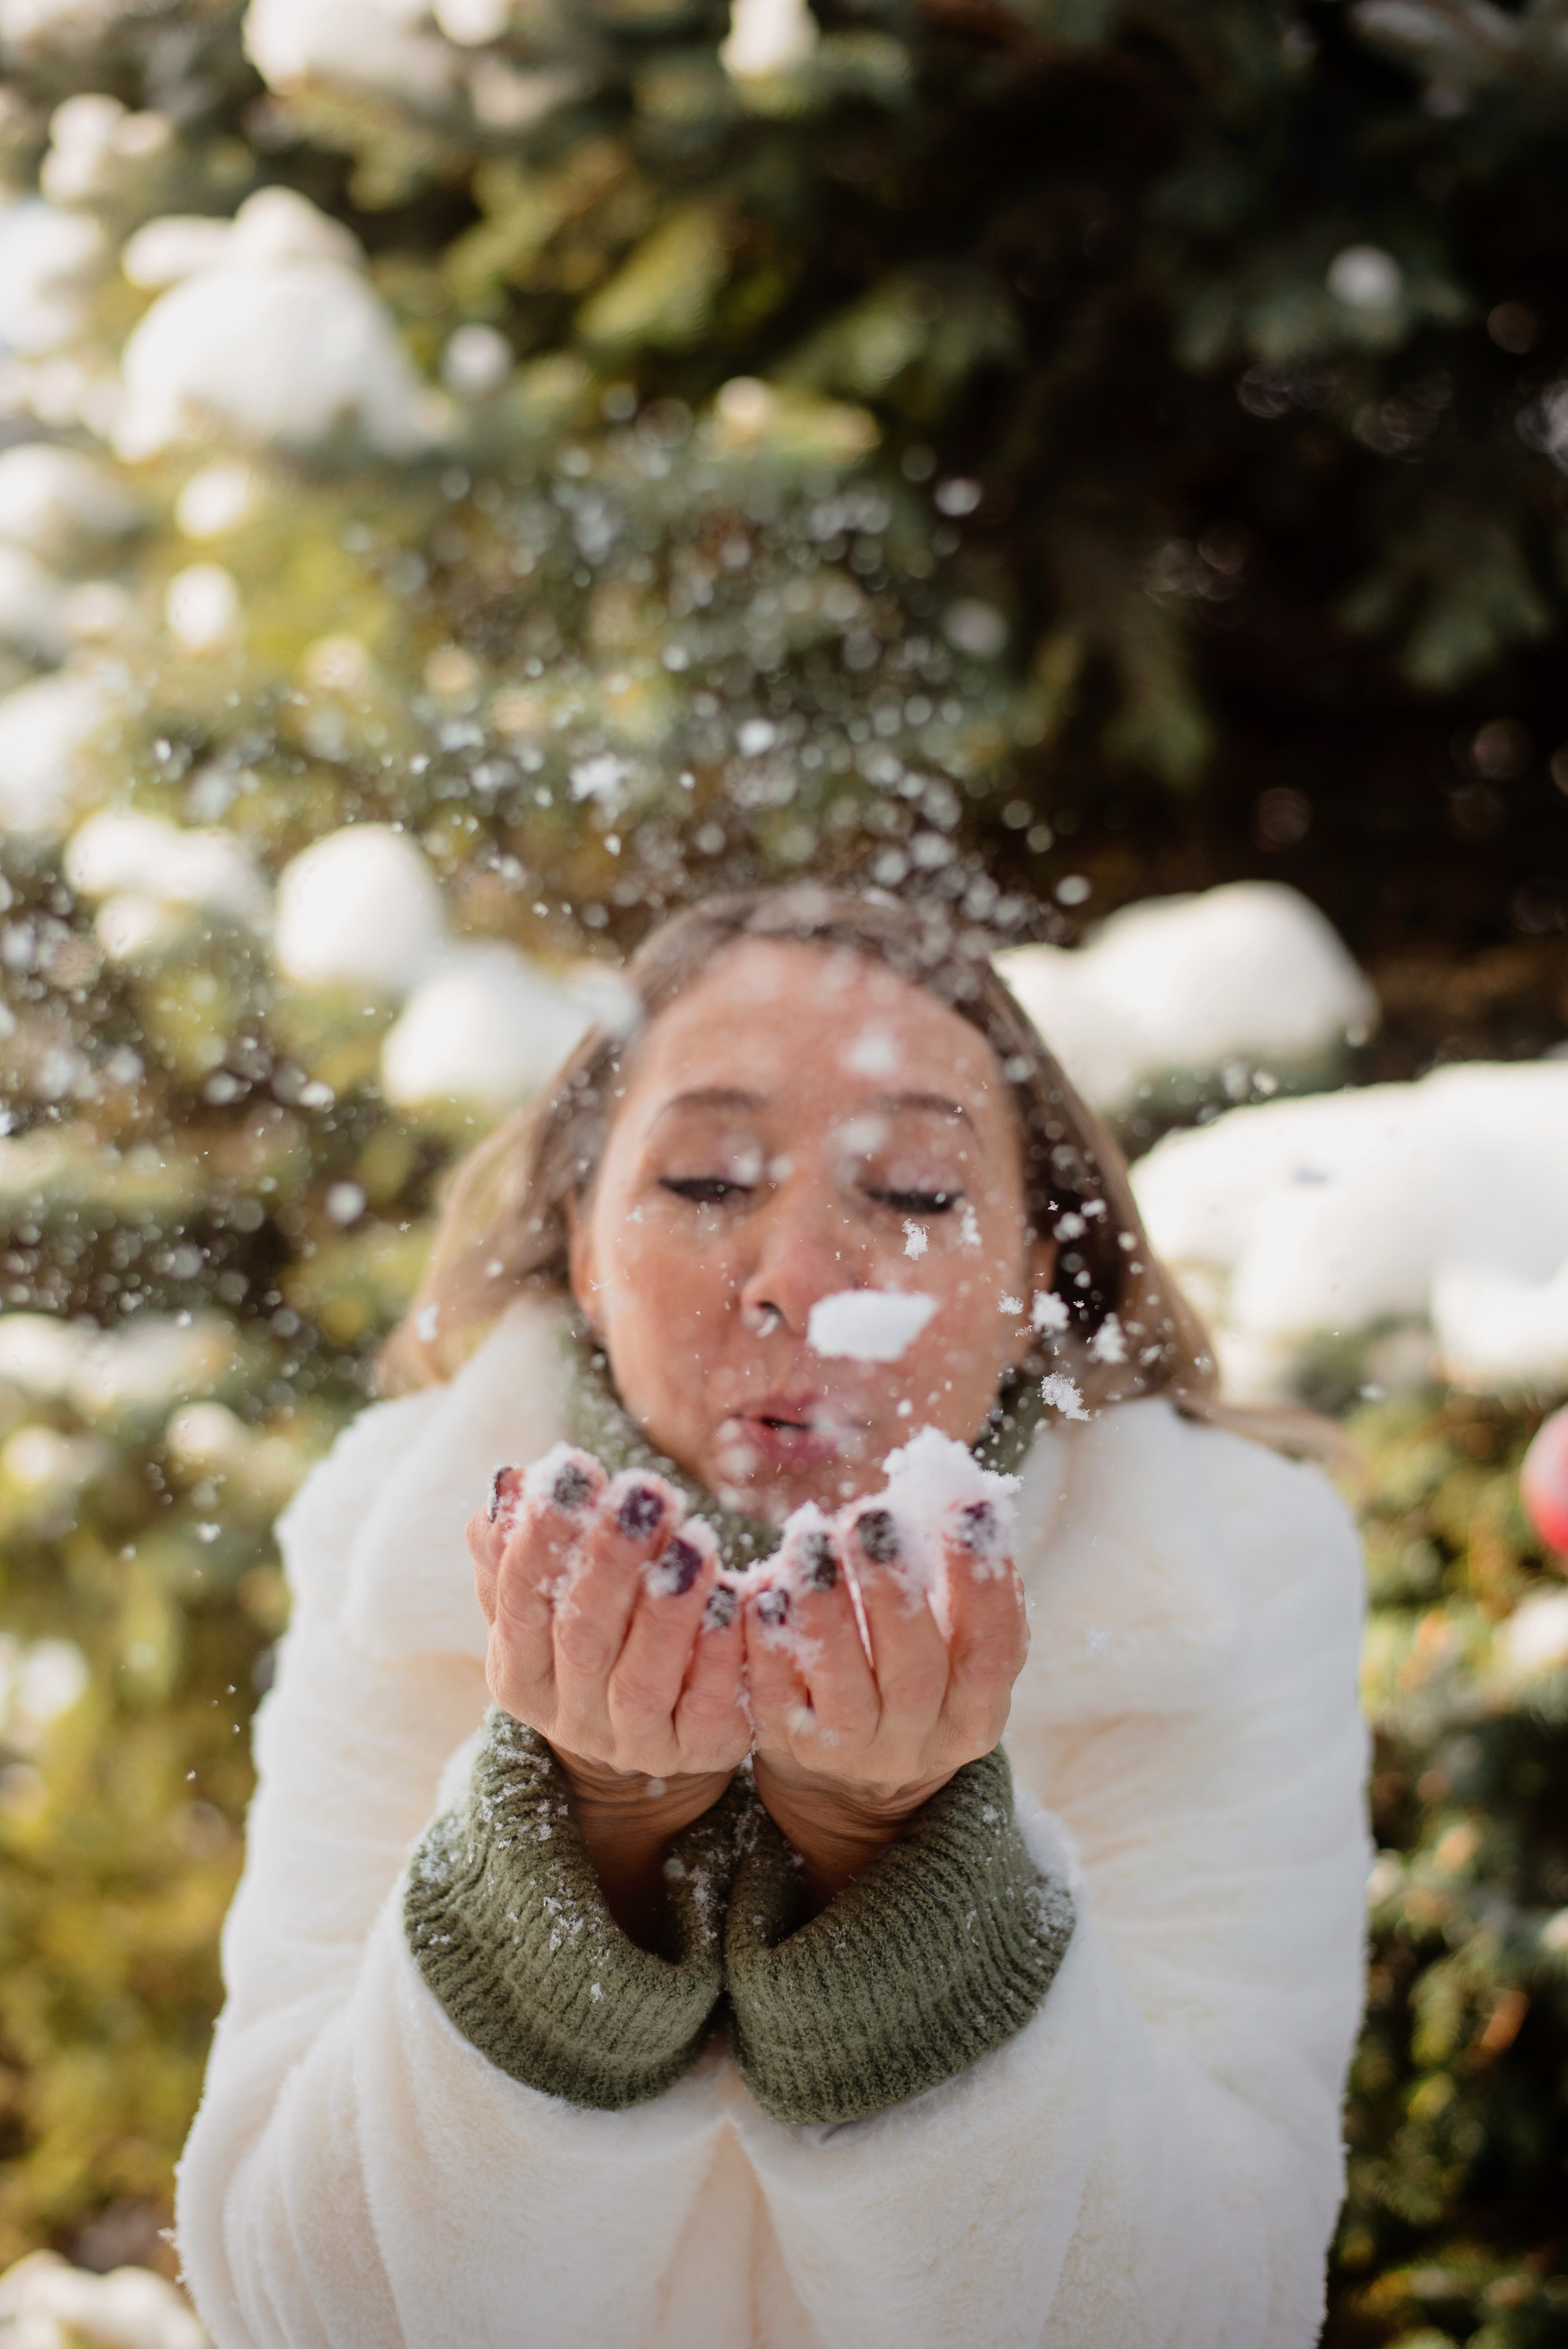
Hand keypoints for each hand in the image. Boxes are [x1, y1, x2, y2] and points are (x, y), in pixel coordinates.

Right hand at [467, 1448, 748, 1938]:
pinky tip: (733, 1599)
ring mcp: (633, 1742)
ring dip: (668, 1609)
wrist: (654, 1728)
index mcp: (519, 1671)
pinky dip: (717, 1653)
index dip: (543, 1537)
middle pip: (583, 1638)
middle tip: (643, 1492)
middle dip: (612, 1562)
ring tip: (695, 1539)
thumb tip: (509, 1483)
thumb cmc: (599, 1632)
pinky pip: (706, 1706)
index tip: (573, 1469)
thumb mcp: (554, 1593)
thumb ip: (525, 1543)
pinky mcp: (697, 1751)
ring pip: (643, 1679)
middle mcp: (568, 1716)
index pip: (519, 1602)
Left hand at [743, 1497, 1028, 1908]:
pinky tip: (763, 1584)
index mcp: (976, 1710)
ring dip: (825, 1607)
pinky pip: (774, 1692)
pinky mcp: (787, 1745)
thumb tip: (948, 1483)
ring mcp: (851, 1750)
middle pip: (914, 1669)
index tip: (966, 1504)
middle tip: (871, 1516)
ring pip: (841, 1685)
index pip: (993, 1649)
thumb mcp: (950, 1639)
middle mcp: (920, 1739)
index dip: (984, 1579)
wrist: (852, 1780)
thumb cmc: (910, 1670)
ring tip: (810, 1538)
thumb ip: (953, 1576)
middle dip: (892, 1588)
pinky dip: (769, 1638)